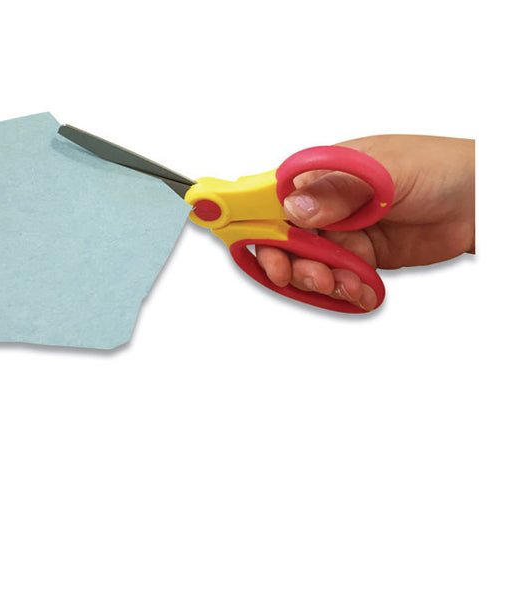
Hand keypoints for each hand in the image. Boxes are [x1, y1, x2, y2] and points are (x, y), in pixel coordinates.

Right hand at [256, 135, 474, 309]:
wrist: (481, 202)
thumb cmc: (439, 168)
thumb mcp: (386, 172)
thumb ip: (338, 190)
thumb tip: (294, 206)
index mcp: (322, 175)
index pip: (273, 202)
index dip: (263, 231)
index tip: (267, 256)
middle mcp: (326, 205)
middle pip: (286, 242)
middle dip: (293, 265)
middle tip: (314, 277)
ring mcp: (343, 234)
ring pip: (311, 267)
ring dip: (323, 282)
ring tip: (347, 284)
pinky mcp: (361, 259)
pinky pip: (339, 281)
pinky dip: (347, 292)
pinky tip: (363, 291)